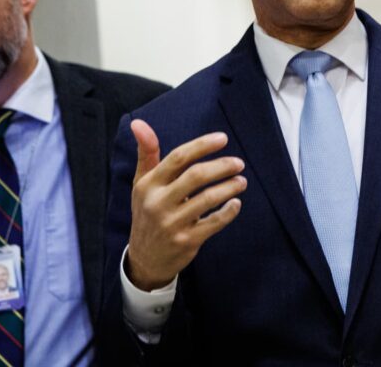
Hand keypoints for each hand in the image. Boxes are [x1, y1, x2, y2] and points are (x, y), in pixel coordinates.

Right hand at [125, 120, 246, 290]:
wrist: (145, 258)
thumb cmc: (148, 212)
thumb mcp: (143, 183)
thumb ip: (147, 153)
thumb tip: (138, 122)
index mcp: (149, 185)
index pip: (178, 158)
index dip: (202, 145)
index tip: (223, 138)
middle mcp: (158, 203)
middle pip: (196, 176)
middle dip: (222, 166)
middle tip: (239, 163)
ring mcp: (172, 223)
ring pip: (207, 199)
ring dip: (230, 187)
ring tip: (242, 181)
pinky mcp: (186, 241)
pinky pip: (214, 223)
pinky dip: (229, 211)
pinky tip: (236, 203)